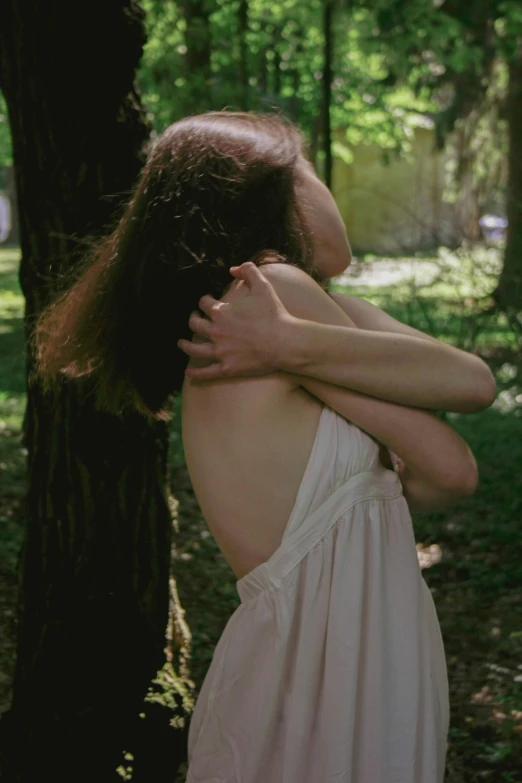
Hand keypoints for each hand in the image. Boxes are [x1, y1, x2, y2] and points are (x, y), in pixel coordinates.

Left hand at [177, 262, 292, 380]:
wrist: (284, 342)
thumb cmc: (274, 314)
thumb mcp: (263, 286)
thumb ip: (248, 271)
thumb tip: (233, 269)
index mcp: (222, 312)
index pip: (204, 303)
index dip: (204, 301)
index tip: (206, 301)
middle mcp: (216, 331)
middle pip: (195, 324)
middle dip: (193, 319)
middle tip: (194, 319)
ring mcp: (220, 351)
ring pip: (194, 349)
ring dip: (185, 345)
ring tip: (181, 343)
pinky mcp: (227, 367)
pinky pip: (206, 372)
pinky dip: (196, 373)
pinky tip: (188, 372)